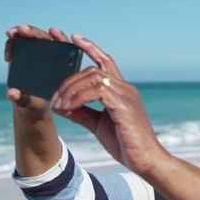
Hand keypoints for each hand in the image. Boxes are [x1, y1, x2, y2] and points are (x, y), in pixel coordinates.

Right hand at [4, 25, 69, 114]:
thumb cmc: (34, 104)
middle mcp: (50, 58)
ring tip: (10, 34)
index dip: (60, 38)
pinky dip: (13, 43)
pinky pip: (20, 42)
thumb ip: (22, 99)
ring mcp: (37, 54)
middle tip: (21, 30)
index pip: (65, 48)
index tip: (52, 31)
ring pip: (33, 37)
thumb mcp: (30, 103)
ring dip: (22, 32)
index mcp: (60, 68)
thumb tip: (11, 93)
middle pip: (46, 39)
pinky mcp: (25, 54)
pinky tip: (8, 56)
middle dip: (34, 32)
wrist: (27, 104)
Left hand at [51, 35, 165, 173]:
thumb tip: (59, 105)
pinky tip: (68, 108)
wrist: (146, 161)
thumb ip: (80, 113)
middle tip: (54, 95)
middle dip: (69, 77)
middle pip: (93, 69)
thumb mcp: (97, 125)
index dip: (90, 48)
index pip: (106, 61)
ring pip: (93, 77)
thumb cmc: (126, 144)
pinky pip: (97, 91)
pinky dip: (78, 98)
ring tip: (59, 104)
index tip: (74, 38)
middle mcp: (125, 88)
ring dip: (71, 89)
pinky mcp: (124, 105)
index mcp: (121, 91)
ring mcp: (126, 95)